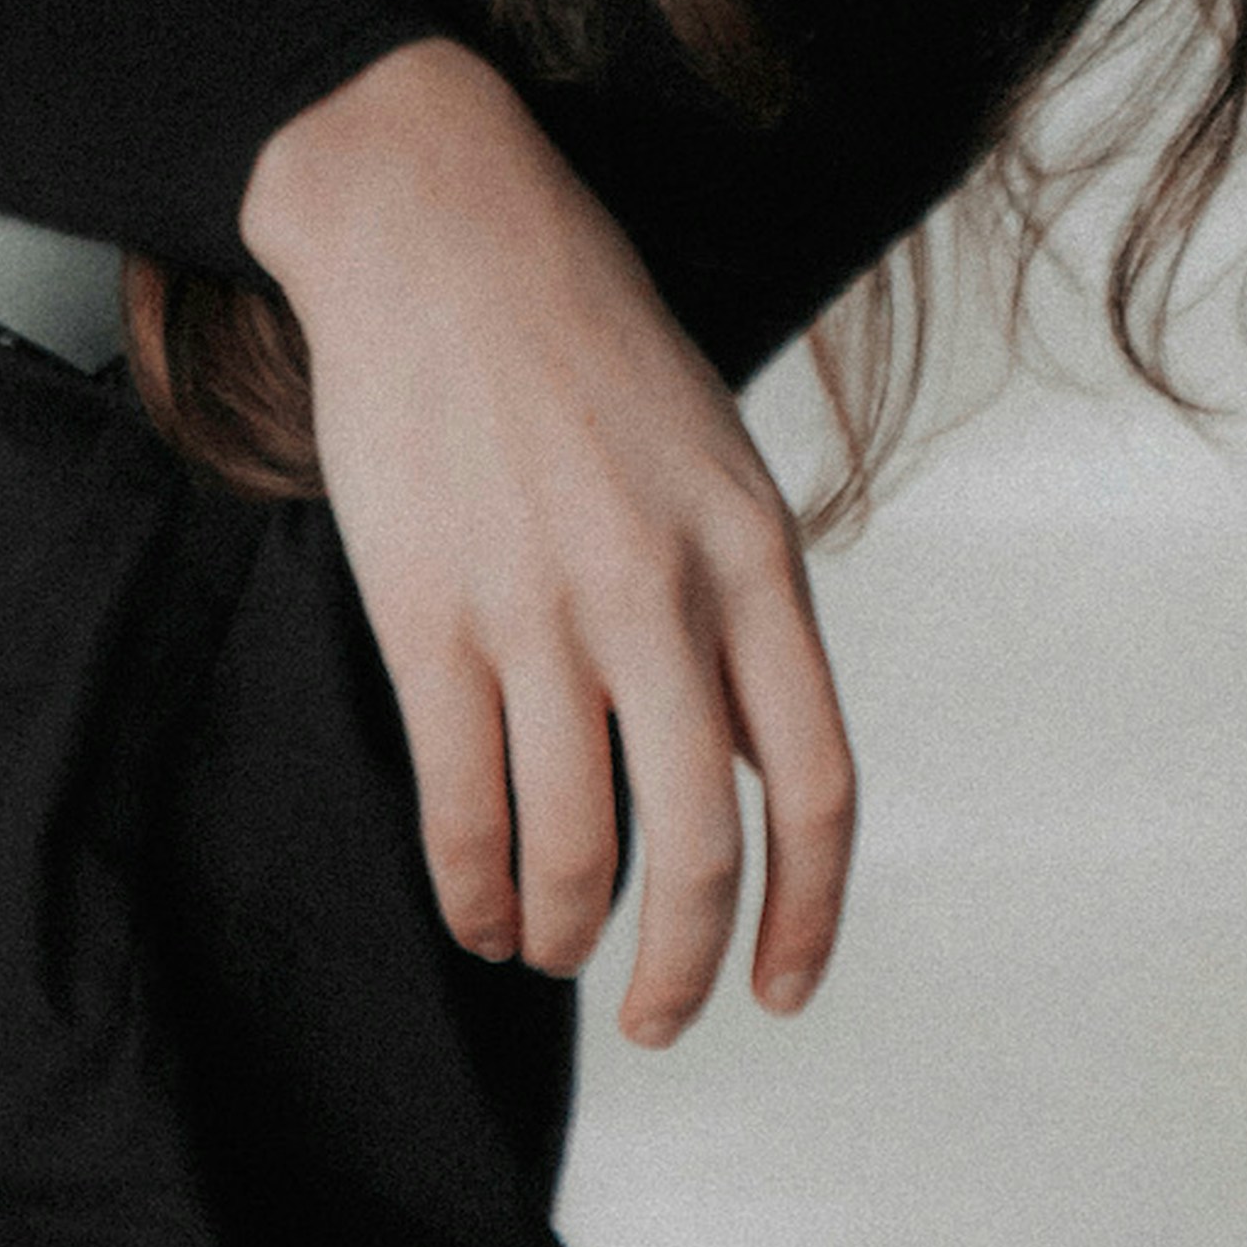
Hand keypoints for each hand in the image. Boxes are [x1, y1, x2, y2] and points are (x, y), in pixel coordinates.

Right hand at [237, 36, 857, 1047]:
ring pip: (573, 850)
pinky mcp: (430, 617)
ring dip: (569, 937)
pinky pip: (463, 810)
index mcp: (756, 553)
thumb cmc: (583, 334)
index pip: (816, 784)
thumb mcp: (713, 457)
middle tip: (663, 1017)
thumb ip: (735, 605)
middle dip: (684, 970)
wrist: (441, 229)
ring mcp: (542, 611)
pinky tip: (481, 913)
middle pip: (700, 852)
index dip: (811, 914)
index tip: (788, 985)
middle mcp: (663, 595)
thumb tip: (741, 764)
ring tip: (557, 953)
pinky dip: (475, 893)